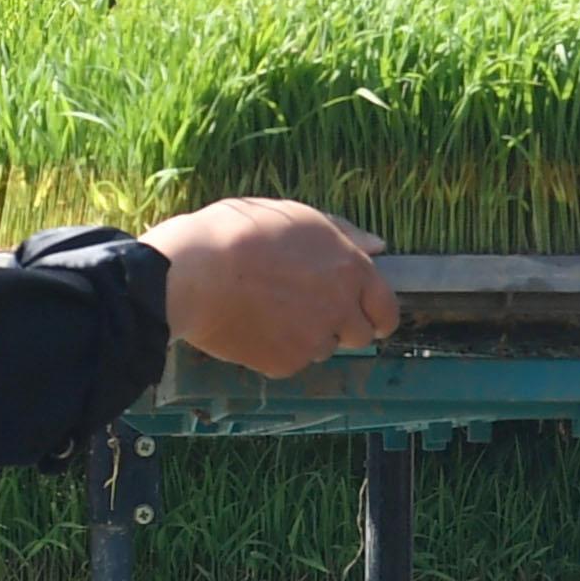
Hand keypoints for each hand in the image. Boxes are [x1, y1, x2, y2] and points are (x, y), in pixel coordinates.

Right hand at [148, 197, 396, 374]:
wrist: (192, 273)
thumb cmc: (240, 233)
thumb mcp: (297, 216)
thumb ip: (344, 234)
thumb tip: (378, 247)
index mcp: (351, 269)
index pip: (387, 309)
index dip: (377, 315)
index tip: (366, 318)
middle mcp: (340, 308)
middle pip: (359, 335)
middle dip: (340, 326)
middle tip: (307, 309)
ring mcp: (314, 340)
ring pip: (322, 348)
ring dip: (307, 337)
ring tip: (270, 311)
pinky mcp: (285, 363)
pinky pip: (290, 361)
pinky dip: (277, 350)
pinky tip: (252, 326)